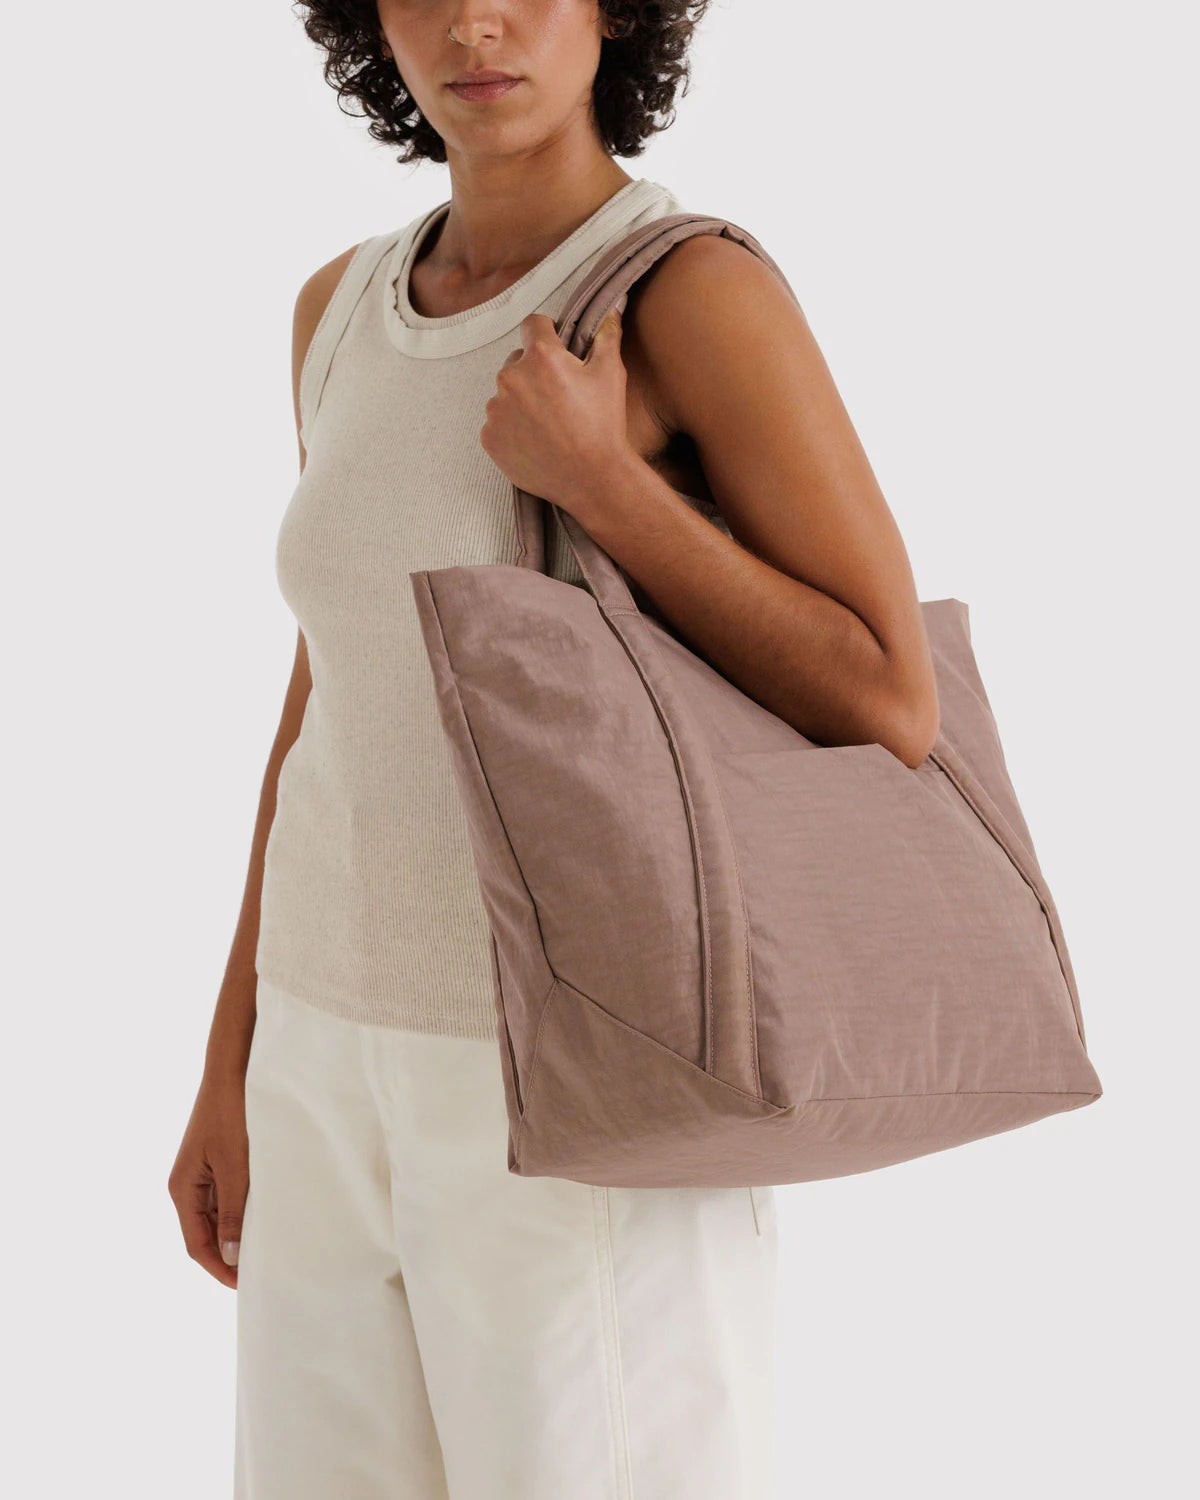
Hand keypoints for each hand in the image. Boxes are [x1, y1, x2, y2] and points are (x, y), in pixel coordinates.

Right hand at [167, 1070, 248, 1288]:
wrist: (233, 1071)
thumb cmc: (232, 1115)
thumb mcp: (236, 1167)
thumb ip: (233, 1212)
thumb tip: (232, 1257)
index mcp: (183, 1189)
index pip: (197, 1244)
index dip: (220, 1268)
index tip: (246, 1285)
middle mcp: (187, 1185)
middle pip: (205, 1234)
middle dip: (228, 1256)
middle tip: (260, 1273)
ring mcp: (201, 1174)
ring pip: (217, 1217)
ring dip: (236, 1234)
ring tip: (265, 1250)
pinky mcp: (216, 1162)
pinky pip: (225, 1197)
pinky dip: (241, 1212)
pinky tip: (263, 1217)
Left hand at [480, 306, 633, 521]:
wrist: (591, 479)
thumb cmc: (603, 426)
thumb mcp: (611, 374)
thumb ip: (607, 334)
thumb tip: (613, 306)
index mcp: (541, 357)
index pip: (533, 324)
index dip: (547, 334)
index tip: (557, 350)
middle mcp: (511, 378)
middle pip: (517, 361)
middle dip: (534, 372)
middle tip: (559, 398)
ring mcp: (496, 410)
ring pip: (506, 394)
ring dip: (521, 401)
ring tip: (549, 424)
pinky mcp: (489, 437)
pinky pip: (497, 423)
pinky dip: (512, 428)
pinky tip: (536, 440)